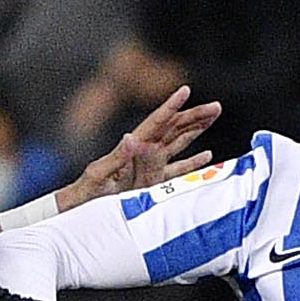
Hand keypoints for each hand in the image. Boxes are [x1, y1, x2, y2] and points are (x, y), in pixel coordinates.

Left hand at [56, 85, 223, 212]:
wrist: (82, 209)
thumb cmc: (87, 192)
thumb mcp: (100, 174)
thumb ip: (117, 157)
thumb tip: (133, 138)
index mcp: (134, 147)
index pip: (157, 122)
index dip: (172, 106)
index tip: (185, 90)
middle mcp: (145, 152)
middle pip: (174, 128)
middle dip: (195, 116)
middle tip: (217, 106)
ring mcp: (151, 166)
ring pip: (179, 143)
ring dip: (197, 130)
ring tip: (213, 117)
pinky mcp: (154, 182)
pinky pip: (178, 169)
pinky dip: (193, 162)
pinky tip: (206, 155)